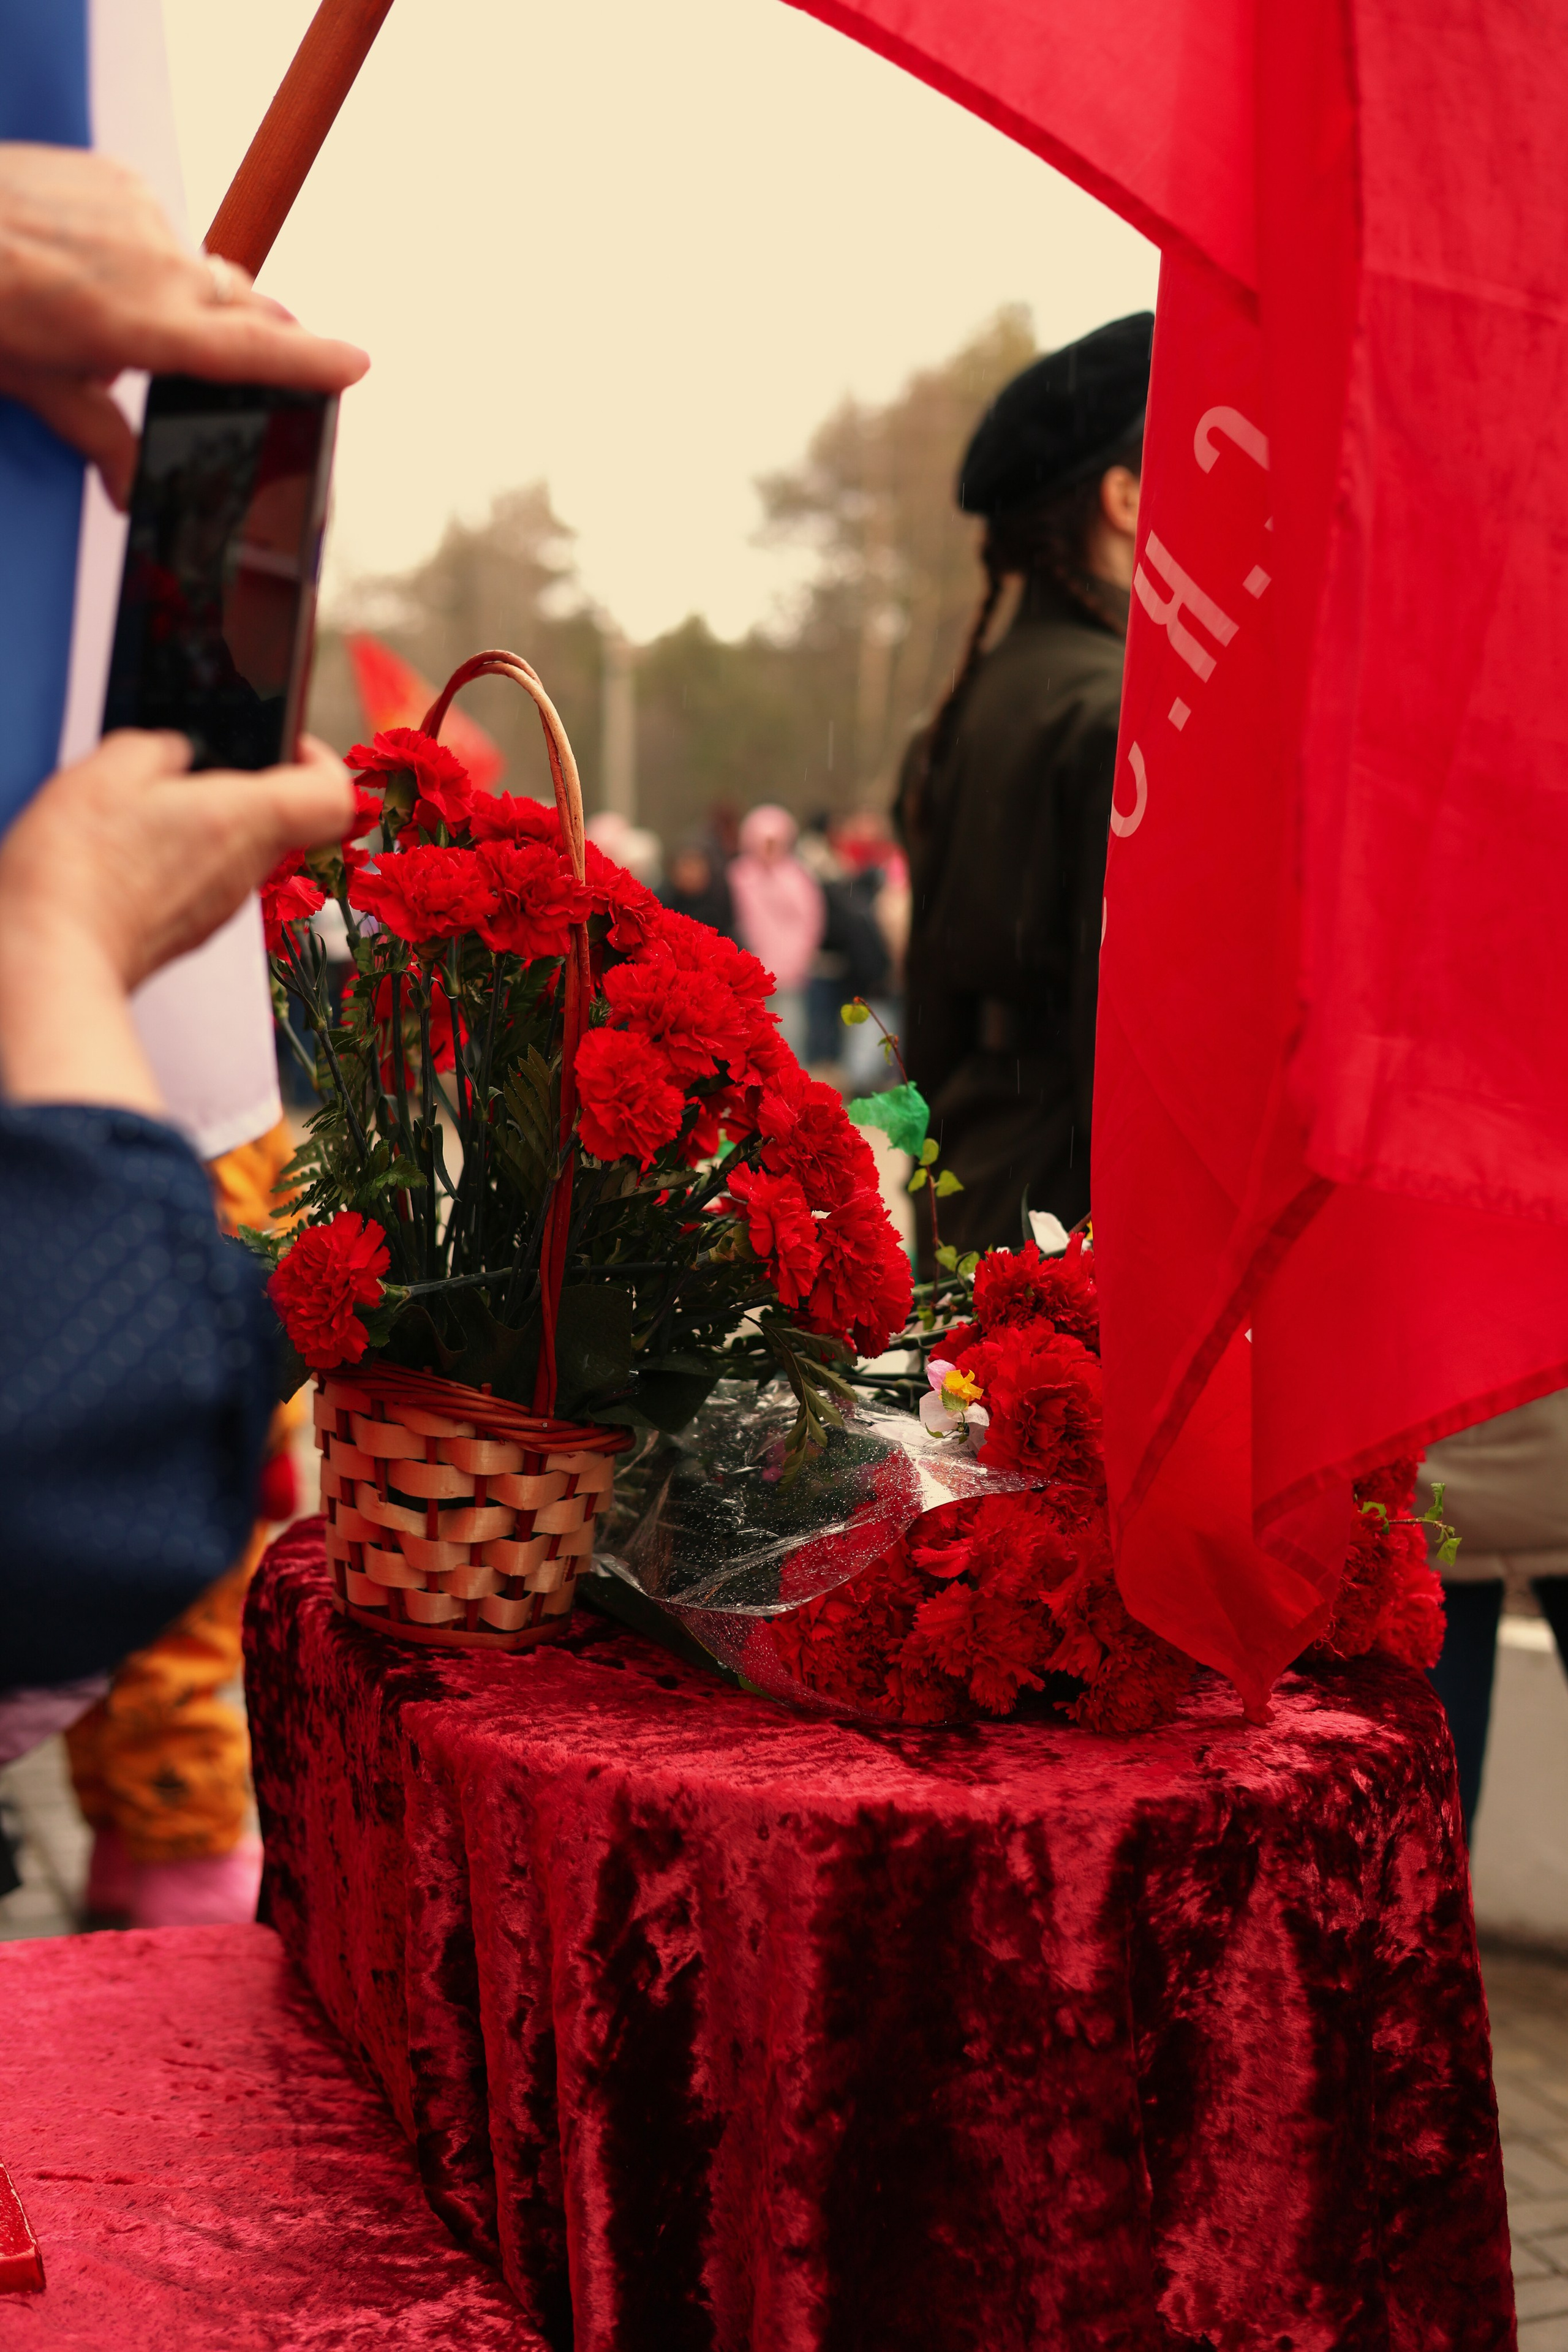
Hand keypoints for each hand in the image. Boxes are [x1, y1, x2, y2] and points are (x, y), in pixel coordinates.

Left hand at [0, 144, 368, 504]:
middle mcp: (157, 267)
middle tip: (261, 359)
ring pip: (195, 269)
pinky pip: (152, 226)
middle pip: (243, 307)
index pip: (252, 351)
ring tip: (120, 309)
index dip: (312, 363)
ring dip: (178, 296)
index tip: (358, 365)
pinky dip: (139, 253)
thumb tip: (130, 489)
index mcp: (144, 328)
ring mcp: (141, 215)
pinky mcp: (119, 179)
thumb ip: (96, 433)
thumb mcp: (32, 383)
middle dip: (259, 336)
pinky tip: (94, 265)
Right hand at [0, 731, 354, 1112]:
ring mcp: (221, 906)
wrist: (51, 957)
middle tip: (193, 770)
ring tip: (146, 810)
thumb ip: (156, 749)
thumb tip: (174, 753)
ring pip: (239, 850)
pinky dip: (181, 858)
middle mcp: (246, 868)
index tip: (288, 743)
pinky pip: (205, 880)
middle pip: (281, 819)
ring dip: (206, 823)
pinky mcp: (191, 928)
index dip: (320, 760)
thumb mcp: (109, 769)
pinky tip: (131, 850)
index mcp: (245, 819)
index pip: (333, 794)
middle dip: (244, 786)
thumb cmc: (79, 871)